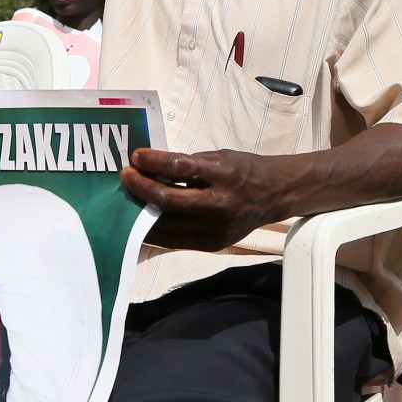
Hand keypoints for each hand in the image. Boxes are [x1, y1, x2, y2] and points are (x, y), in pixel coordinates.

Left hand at [123, 147, 292, 251]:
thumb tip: (152, 166)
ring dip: (143, 211)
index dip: (153, 162)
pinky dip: (156, 230)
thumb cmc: (245, 171)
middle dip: (141, 187)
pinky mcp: (213, 244)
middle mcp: (220, 204)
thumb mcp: (220, 157)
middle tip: (126, 176)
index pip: (179, 167)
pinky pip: (176, 240)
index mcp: (224, 175)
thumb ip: (189, 163)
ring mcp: (216, 229)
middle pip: (168, 200)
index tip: (136, 156)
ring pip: (167, 224)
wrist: (276, 195)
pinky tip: (143, 220)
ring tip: (129, 199)